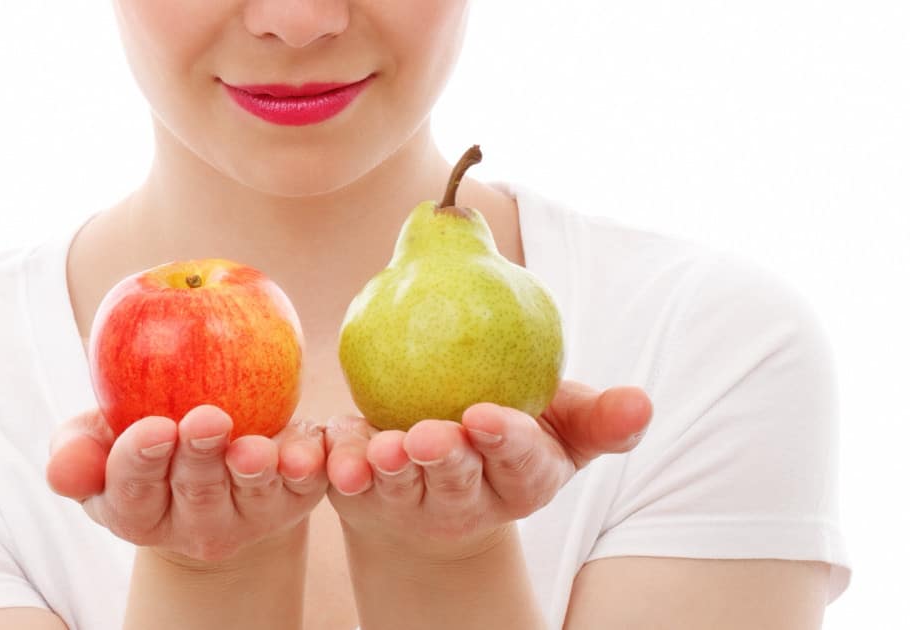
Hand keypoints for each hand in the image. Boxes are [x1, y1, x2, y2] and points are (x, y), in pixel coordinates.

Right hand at [46, 404, 326, 563]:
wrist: (212, 438)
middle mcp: (194, 525)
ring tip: (252, 447)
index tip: (153, 427)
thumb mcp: (100, 436)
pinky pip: (305, 483)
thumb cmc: (144, 432)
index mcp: (138, 512)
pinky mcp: (294, 496)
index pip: (133, 494)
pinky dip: (307, 466)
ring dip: (253, 470)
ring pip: (252, 495)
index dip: (140, 462)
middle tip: (206, 420)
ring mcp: (248, 515)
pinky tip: (305, 451)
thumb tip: (60, 471)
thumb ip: (76, 451)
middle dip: (200, 458)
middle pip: (196, 495)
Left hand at [325, 380, 652, 555]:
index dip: (506, 442)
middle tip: (429, 436)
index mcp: (522, 479)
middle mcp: (468, 498)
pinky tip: (334, 455)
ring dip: (389, 469)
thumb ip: (598, 416)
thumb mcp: (561, 423)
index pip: (519, 462)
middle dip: (445, 460)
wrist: (443, 468)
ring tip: (383, 449)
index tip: (487, 416)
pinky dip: (341, 467)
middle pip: (456, 480)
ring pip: (399, 487)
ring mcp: (412, 500)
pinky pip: (349, 479)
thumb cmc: (511, 432)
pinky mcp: (364, 493)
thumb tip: (643, 404)